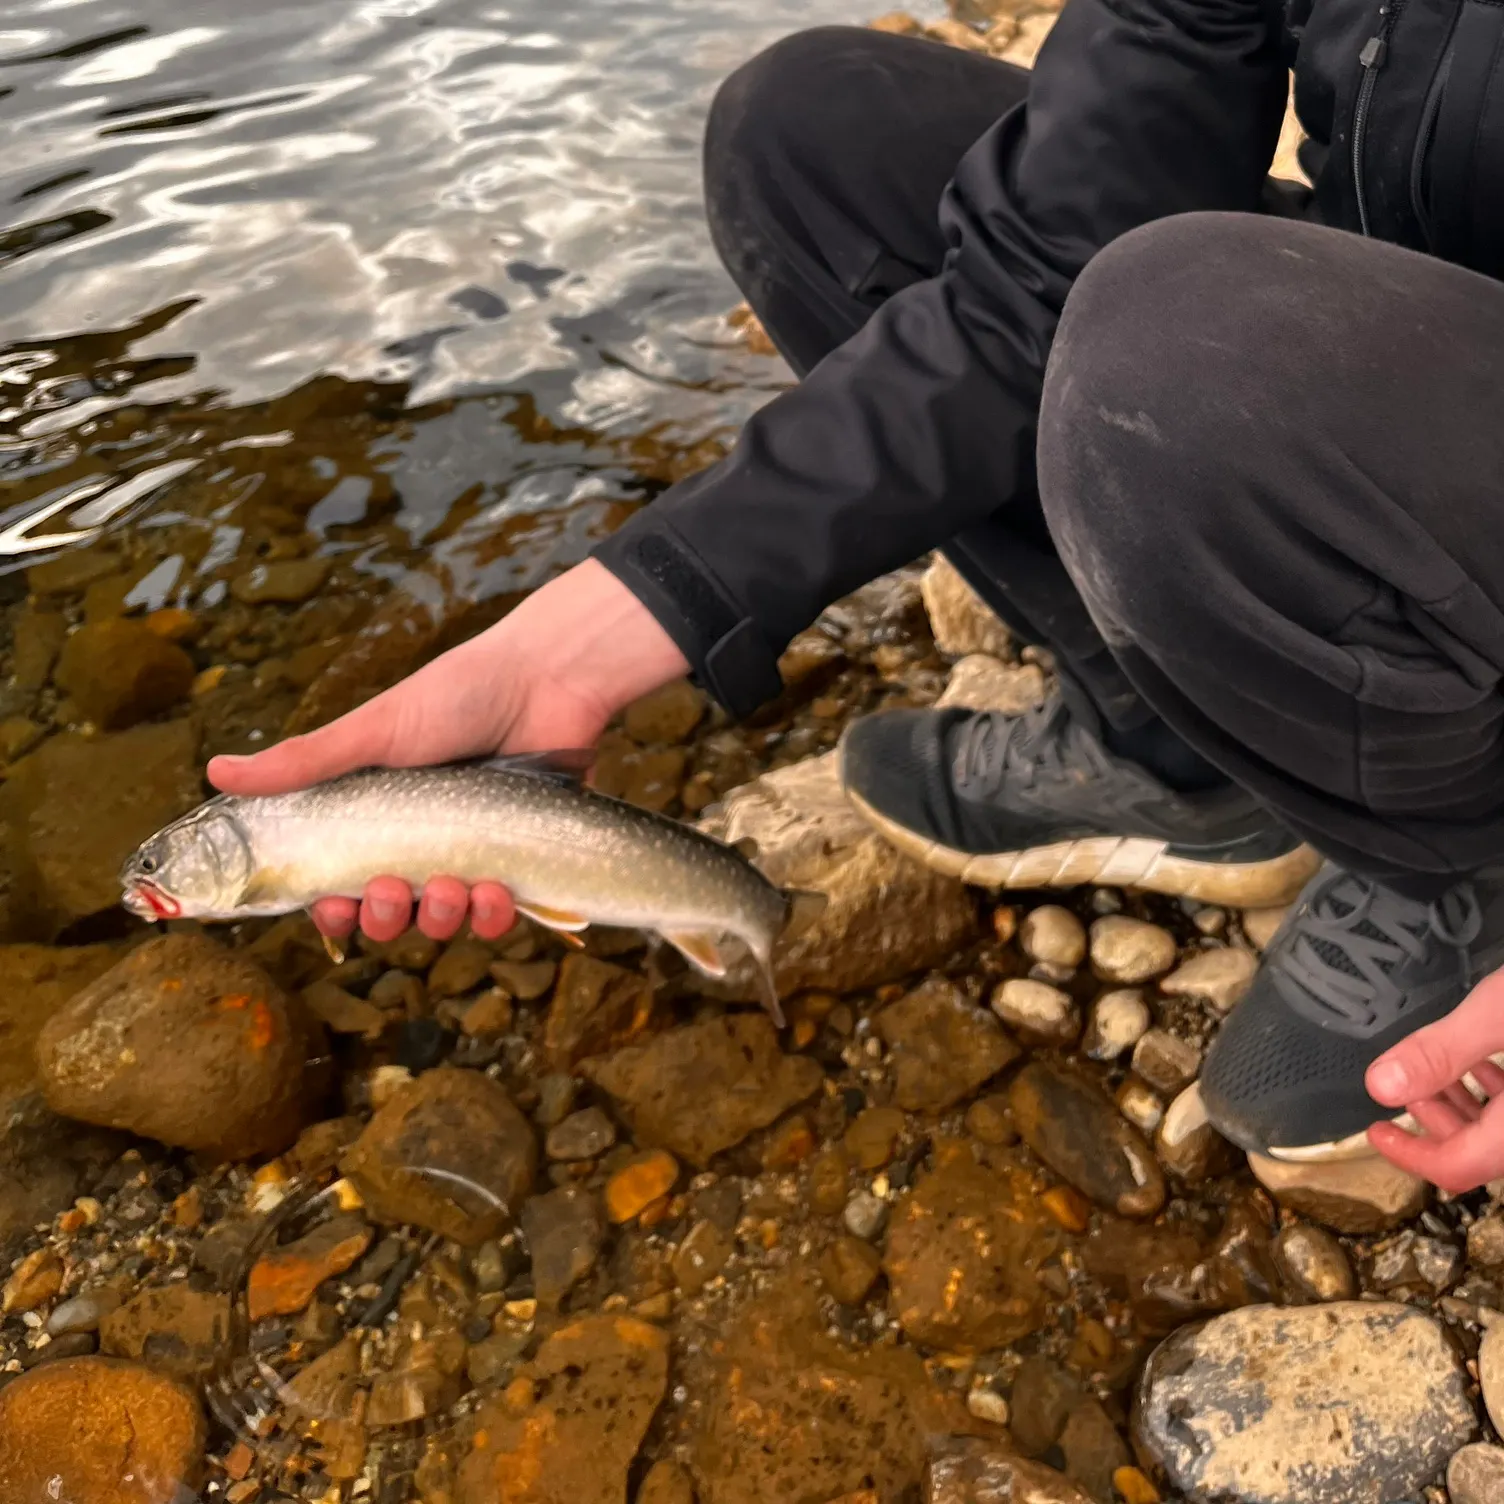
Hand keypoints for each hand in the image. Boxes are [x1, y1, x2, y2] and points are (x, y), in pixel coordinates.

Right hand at [208, 559, 688, 945]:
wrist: (550, 680)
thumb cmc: (459, 695)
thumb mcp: (376, 729)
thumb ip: (305, 761)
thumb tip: (214, 770)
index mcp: (376, 817)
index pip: (337, 884)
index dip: (330, 911)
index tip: (330, 911)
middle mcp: (420, 843)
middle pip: (386, 914)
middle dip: (381, 917)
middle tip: (387, 891)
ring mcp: (471, 856)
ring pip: (442, 921)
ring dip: (438, 918)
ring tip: (449, 887)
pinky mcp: (521, 863)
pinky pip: (499, 915)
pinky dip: (493, 915)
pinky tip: (493, 893)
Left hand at [1366, 966, 1503, 1190]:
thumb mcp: (1500, 1013)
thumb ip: (1441, 1051)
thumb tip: (1379, 1085)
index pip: (1459, 1168)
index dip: (1408, 1155)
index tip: (1374, 1132)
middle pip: (1482, 1152)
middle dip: (1435, 1123)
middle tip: (1402, 1087)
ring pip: (1503, 1131)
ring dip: (1465, 1106)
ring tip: (1437, 1068)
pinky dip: (1496, 1094)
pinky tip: (1482, 1061)